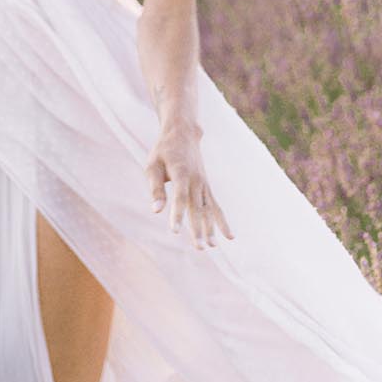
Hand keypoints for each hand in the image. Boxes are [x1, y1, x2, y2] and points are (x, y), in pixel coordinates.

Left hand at [144, 118, 233, 249]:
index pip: (180, 197)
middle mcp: (196, 180)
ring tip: (211, 247)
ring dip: (210, 229)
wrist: (183, 134)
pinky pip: (216, 207)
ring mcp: (204, 184)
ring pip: (208, 209)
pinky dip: (222, 221)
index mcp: (181, 173)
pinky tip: (229, 238)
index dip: (177, 214)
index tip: (174, 231)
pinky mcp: (207, 188)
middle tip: (199, 248)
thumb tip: (156, 211)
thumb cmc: (164, 151)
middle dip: (198, 229)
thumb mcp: (153, 165)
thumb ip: (155, 188)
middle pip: (197, 208)